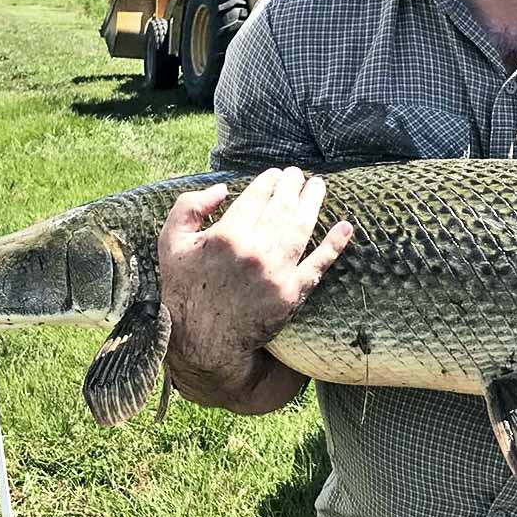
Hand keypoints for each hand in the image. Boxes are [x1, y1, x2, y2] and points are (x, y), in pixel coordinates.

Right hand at [157, 167, 351, 412]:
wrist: (202, 341)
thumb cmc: (184, 289)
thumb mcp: (171, 242)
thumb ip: (190, 207)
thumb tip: (222, 188)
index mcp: (226, 236)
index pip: (256, 197)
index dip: (268, 182)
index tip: (275, 174)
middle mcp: (254, 251)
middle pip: (282, 208)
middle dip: (293, 186)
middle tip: (299, 174)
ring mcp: (276, 273)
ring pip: (302, 229)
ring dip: (313, 203)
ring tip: (318, 187)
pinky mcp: (291, 293)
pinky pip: (318, 264)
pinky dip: (334, 245)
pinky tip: (346, 227)